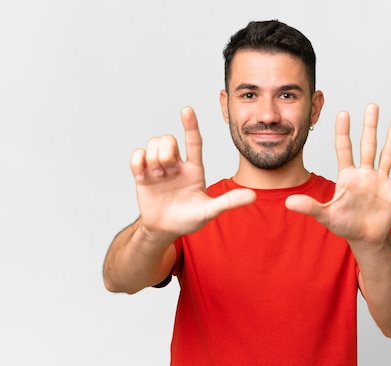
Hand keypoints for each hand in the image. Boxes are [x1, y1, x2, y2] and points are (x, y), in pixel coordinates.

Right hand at [130, 107, 255, 242]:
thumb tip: (253, 195)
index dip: (191, 125)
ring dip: (153, 160)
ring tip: (157, 178)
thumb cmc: (188, 219)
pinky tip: (143, 177)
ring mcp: (158, 167)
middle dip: (166, 153)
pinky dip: (138, 163)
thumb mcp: (210, 211)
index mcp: (194, 169)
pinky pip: (137, 155)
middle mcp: (177, 164)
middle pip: (169, 139)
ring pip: (153, 143)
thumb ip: (229, 202)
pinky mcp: (142, 173)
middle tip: (166, 174)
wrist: (164, 229)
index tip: (187, 109)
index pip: (194, 141)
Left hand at [285, 103, 390, 247]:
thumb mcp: (325, 215)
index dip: (343, 133)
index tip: (343, 114)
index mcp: (347, 176)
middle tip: (372, 106)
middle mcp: (365, 174)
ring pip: (387, 154)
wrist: (364, 238)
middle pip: (368, 145)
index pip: (344, 149)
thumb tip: (288, 202)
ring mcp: (380, 180)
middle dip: (370, 127)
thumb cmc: (344, 224)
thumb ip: (309, 207)